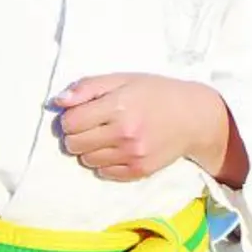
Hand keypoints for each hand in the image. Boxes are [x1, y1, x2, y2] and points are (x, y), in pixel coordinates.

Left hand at [53, 73, 226, 181]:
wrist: (194, 117)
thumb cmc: (156, 93)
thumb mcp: (124, 79)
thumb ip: (88, 86)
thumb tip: (57, 102)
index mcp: (119, 105)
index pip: (70, 122)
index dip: (70, 117)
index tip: (82, 112)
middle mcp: (124, 133)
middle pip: (73, 144)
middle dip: (77, 134)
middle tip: (93, 124)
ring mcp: (132, 155)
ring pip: (86, 160)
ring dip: (90, 149)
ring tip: (107, 136)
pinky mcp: (139, 171)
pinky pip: (103, 173)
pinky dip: (105, 162)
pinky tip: (118, 148)